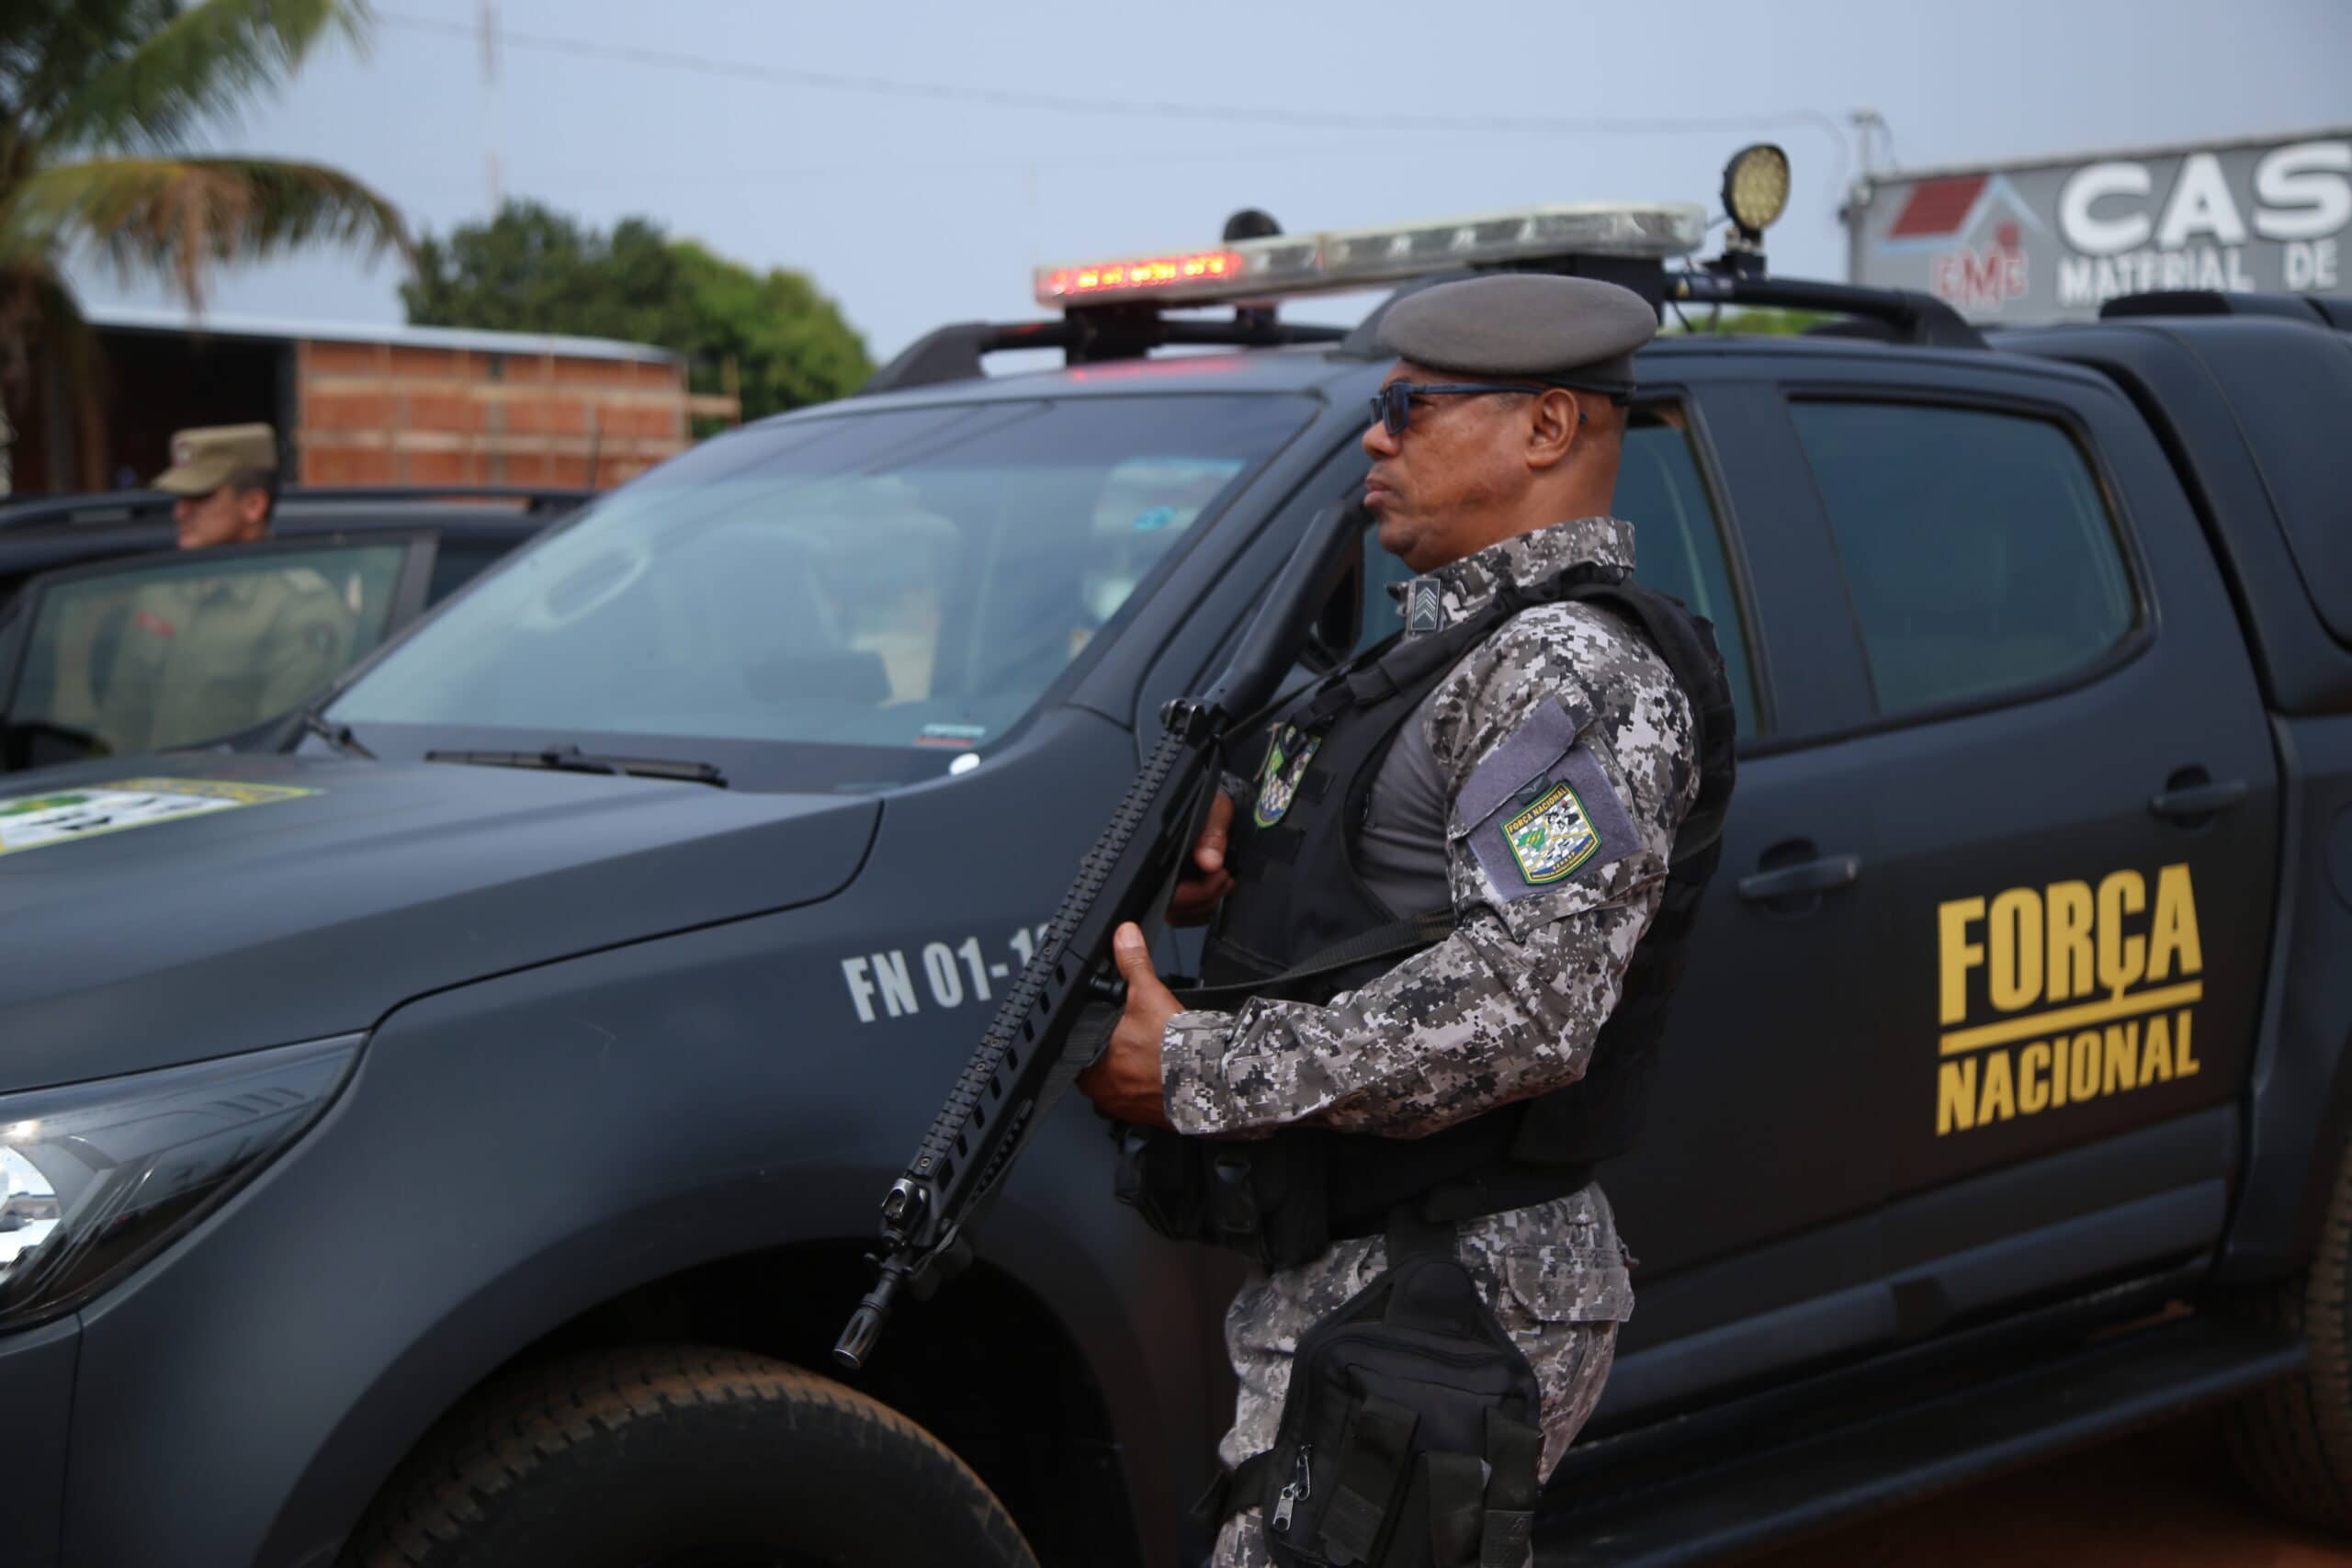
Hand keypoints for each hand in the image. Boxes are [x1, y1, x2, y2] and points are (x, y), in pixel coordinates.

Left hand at [1075, 923, 1178, 1126]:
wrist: (1213, 1083)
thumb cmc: (1175, 1049)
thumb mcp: (1149, 994)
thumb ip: (1133, 963)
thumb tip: (1124, 936)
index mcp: (1090, 1068)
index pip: (1076, 1050)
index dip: (1090, 1036)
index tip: (1108, 1029)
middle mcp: (1104, 1094)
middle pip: (1098, 1067)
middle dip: (1114, 1052)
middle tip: (1135, 1039)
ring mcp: (1126, 1108)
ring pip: (1120, 1084)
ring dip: (1132, 1071)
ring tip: (1153, 1054)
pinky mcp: (1150, 1117)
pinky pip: (1142, 1100)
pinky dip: (1151, 1087)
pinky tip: (1166, 1073)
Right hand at [1166, 791, 1235, 926]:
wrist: (1213, 800)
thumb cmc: (1209, 801)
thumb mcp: (1215, 809)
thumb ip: (1211, 834)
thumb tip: (1208, 862)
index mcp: (1159, 852)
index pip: (1167, 893)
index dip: (1196, 892)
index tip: (1218, 874)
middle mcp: (1156, 872)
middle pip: (1174, 910)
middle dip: (1206, 897)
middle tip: (1226, 875)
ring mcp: (1164, 884)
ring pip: (1181, 916)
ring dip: (1207, 903)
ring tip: (1224, 879)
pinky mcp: (1178, 891)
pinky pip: (1187, 916)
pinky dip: (1205, 908)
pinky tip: (1216, 888)